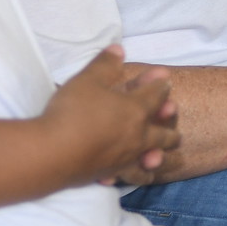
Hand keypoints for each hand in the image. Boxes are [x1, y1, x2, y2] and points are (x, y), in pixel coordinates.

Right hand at [39, 46, 178, 188]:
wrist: (55, 152)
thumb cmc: (73, 111)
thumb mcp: (87, 79)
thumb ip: (105, 64)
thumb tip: (119, 48)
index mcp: (135, 110)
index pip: (155, 95)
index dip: (160, 84)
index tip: (165, 78)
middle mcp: (138, 136)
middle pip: (162, 131)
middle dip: (169, 122)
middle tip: (171, 114)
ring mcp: (127, 158)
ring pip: (152, 158)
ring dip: (159, 154)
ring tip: (159, 155)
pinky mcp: (113, 173)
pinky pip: (133, 177)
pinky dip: (139, 175)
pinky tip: (138, 176)